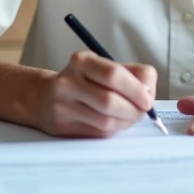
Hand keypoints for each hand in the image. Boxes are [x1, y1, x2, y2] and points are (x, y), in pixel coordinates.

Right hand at [37, 51, 156, 137]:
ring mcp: (63, 105)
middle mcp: (69, 82)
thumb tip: (149, 91)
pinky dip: (114, 129)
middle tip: (142, 110)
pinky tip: (114, 122)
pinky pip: (98, 132)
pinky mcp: (64, 126)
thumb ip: (133, 75)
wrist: (45, 98)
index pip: (113, 74)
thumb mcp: (105, 68)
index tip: (148, 98)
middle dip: (134, 109)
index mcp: (82, 61)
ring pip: (106, 120)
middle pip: (110, 101)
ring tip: (129, 116)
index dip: (136, 89)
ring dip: (126, 121)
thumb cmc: (84, 82)